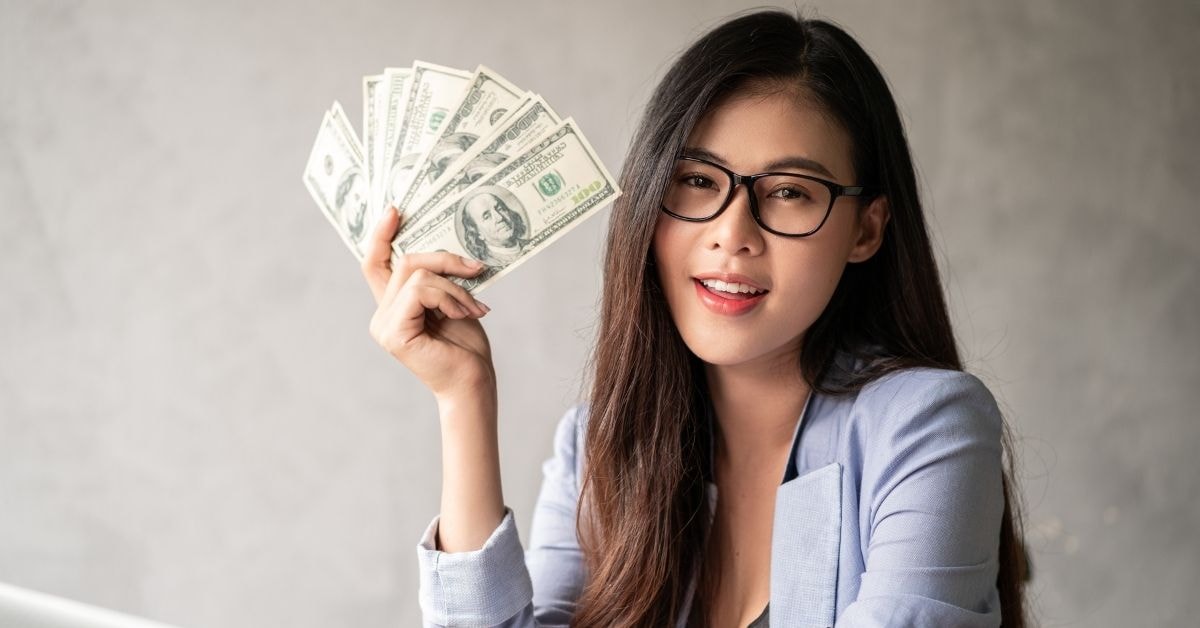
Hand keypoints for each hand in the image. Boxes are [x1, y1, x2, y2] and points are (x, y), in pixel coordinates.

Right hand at [362, 207, 494, 400]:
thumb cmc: (466, 346)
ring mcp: (384, 325)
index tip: (396, 209)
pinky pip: (421, 291)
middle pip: (404, 261)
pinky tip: (466, 314)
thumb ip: (437, 278)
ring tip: (474, 306)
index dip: (382, 235)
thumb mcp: (452, 300)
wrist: (474, 382)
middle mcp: (381, 315)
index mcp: (392, 306)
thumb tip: (444, 247)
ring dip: (454, 286)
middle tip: (476, 269)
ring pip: (416, 274)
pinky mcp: (394, 332)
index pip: (376, 264)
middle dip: (444, 259)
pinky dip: (449, 297)